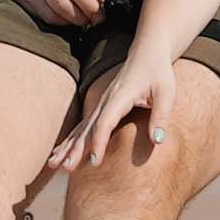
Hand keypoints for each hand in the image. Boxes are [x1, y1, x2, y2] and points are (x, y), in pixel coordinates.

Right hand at [0, 0, 106, 29]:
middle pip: (64, 7)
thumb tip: (99, 0)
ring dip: (70, 21)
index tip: (100, 14)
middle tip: (91, 18)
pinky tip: (64, 15)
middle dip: (82, 18)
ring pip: (52, 16)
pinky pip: (42, 16)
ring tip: (79, 18)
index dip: (92, 8)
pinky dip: (57, 20)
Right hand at [53, 56, 178, 169]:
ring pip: (81, 128)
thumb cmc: (158, 73)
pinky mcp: (101, 107)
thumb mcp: (167, 93)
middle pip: (87, 128)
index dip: (98, 142)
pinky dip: (71, 139)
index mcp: (119, 97)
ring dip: (67, 146)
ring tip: (53, 164)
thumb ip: (161, 116)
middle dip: (75, 149)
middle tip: (66, 168)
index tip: (94, 162)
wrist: (147, 51)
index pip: (105, 122)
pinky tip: (60, 152)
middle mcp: (105, 101)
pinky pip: (83, 126)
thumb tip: (157, 141)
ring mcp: (101, 103)